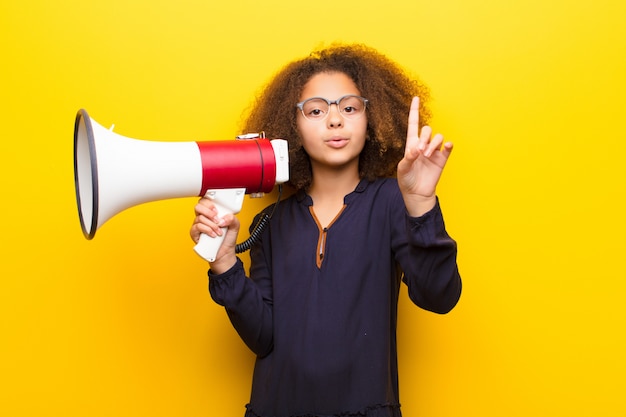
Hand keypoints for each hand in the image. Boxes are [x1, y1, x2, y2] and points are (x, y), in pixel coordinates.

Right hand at [190, 197, 238, 271]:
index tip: (217, 210)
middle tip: (217, 219)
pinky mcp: (195, 234)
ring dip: (212, 225)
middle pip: (198, 206)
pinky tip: (213, 235)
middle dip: (208, 212)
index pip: (205, 201)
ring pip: (199, 218)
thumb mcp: (235, 226)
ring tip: (219, 232)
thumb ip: (232, 218)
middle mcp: (204, 218)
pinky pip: (197, 227)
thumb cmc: (227, 239)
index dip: (209, 203)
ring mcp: (198, 225)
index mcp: (212, 213)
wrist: (224, 253)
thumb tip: (222, 218)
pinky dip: (207, 230)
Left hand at [397, 97, 453, 216]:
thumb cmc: (407, 180)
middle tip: (421, 151)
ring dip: (433, 144)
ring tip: (427, 155)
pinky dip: (448, 145)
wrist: (416, 193)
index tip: (416, 98)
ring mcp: (434, 152)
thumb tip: (417, 149)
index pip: (413, 124)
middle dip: (425, 137)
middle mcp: (424, 145)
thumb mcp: (403, 168)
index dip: (414, 111)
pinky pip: (448, 148)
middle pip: (428, 129)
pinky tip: (447, 146)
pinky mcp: (442, 159)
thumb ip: (408, 157)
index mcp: (411, 144)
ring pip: (438, 137)